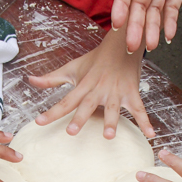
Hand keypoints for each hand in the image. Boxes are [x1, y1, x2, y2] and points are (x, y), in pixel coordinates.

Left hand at [29, 28, 153, 138]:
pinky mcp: (131, 94)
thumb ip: (52, 78)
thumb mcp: (72, 68)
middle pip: (87, 106)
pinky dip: (146, 122)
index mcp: (84, 85)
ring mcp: (117, 93)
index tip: (39, 122)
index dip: (51, 112)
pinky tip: (151, 135)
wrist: (122, 45)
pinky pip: (140, 110)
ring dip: (112, 122)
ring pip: (113, 109)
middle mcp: (99, 90)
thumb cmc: (95, 60)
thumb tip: (30, 80)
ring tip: (109, 136)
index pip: (65, 101)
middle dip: (80, 118)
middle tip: (71, 132)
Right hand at [112, 0, 181, 51]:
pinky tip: (168, 36)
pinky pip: (172, 10)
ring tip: (151, 45)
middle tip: (131, 45)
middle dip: (135, 27)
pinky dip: (171, 23)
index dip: (120, 9)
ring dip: (152, 30)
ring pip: (155, 12)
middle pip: (138, 8)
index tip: (117, 24)